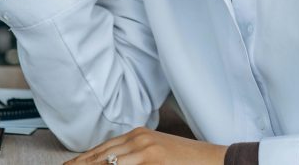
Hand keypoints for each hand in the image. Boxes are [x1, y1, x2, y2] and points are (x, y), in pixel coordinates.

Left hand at [64, 127, 227, 164]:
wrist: (214, 160)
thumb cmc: (186, 162)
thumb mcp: (157, 156)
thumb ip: (136, 159)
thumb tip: (114, 163)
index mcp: (137, 135)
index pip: (103, 150)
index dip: (83, 160)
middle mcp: (138, 138)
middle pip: (101, 155)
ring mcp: (144, 147)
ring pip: (109, 161)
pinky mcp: (152, 157)